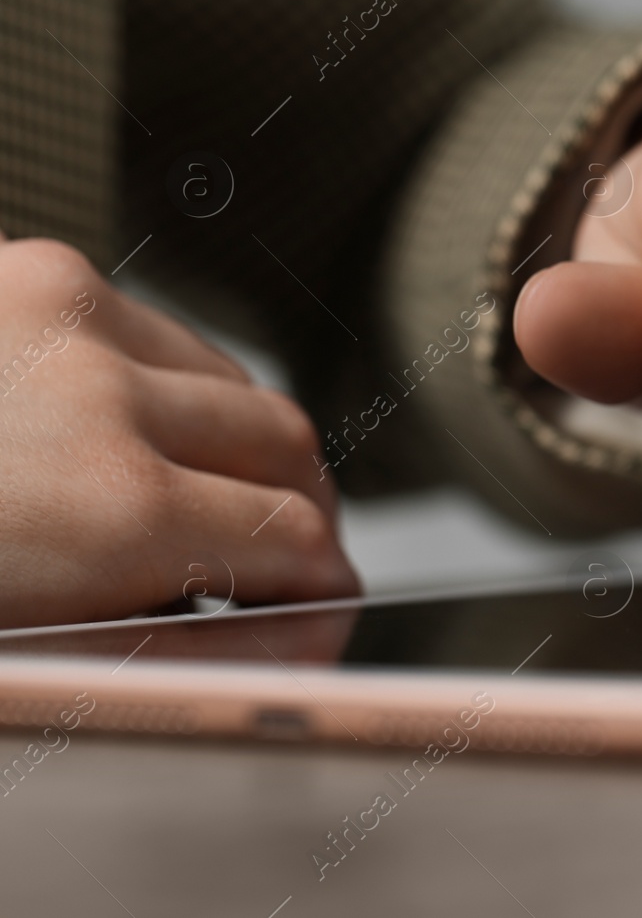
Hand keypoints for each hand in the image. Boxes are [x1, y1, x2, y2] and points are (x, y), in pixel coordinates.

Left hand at [0, 235, 357, 626]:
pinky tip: (96, 438)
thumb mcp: (35, 663)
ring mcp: (62, 312)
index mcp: (108, 509)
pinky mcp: (28, 272)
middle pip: (287, 443)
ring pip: (227, 375)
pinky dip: (151, 385)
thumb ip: (181, 662)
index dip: (319, 598)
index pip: (298, 542)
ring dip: (227, 441)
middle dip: (299, 509)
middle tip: (273, 572)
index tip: (312, 627)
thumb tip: (300, 645)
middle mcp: (100, 391)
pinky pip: (146, 327)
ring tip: (183, 506)